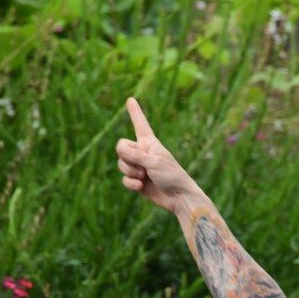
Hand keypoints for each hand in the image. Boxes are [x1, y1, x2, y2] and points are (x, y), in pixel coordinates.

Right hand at [117, 98, 204, 214]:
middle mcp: (143, 153)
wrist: (179, 198)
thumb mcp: (153, 162)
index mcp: (150, 143)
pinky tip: (141, 187)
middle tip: (142, 168)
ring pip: (121, 164)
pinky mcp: (138, 182)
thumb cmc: (172, 176)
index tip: (131, 99)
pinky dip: (131, 184)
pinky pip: (125, 179)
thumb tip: (120, 151)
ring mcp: (139, 167)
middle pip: (121, 147)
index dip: (135, 112)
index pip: (140, 124)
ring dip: (130, 172)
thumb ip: (135, 155)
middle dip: (127, 158)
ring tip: (144, 177)